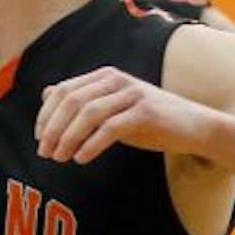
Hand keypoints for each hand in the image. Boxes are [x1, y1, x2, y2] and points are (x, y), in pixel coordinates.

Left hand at [36, 66, 212, 163]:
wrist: (195, 127)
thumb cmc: (149, 120)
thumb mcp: (111, 108)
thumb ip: (81, 100)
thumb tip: (45, 92)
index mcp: (105, 76)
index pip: (64, 90)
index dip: (46, 114)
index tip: (39, 138)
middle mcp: (117, 80)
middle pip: (72, 101)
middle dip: (53, 128)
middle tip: (44, 153)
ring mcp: (133, 95)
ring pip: (88, 114)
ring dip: (68, 138)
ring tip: (59, 158)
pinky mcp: (146, 113)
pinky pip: (111, 128)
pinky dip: (91, 144)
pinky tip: (81, 158)